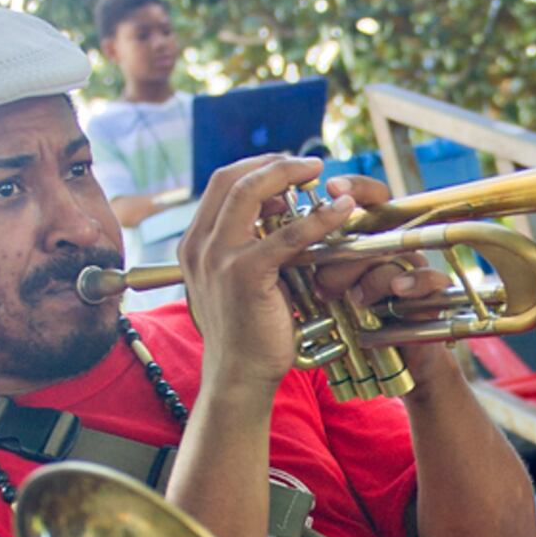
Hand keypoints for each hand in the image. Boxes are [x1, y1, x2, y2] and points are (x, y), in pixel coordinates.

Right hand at [177, 156, 387, 387]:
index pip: (221, 184)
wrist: (238, 374)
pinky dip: (318, 219)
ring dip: (288, 174)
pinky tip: (341, 212)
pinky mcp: (246, 274)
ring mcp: (219, 258)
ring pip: (251, 192)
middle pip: (232, 178)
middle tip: (308, 164)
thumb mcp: (235, 280)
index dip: (256, 167)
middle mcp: (199, 245)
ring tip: (319, 172)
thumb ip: (245, 246)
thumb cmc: (245, 330)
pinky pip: (287, 235)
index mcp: (194, 244)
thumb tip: (277, 213)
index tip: (287, 166)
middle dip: (272, 162)